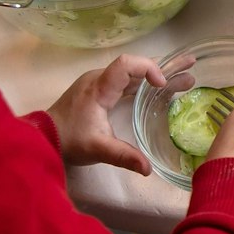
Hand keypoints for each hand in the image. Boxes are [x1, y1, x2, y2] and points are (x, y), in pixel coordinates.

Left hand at [44, 52, 192, 174]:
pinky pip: (125, 82)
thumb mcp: (98, 149)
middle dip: (164, 68)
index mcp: (99, 88)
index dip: (148, 68)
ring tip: (185, 79)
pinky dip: (145, 84)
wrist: (42, 138)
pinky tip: (161, 90)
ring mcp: (98, 84)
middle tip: (191, 66)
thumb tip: (148, 169)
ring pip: (132, 73)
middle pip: (135, 66)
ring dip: (157, 76)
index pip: (126, 64)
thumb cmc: (69, 140)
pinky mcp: (98, 91)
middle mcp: (99, 79)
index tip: (161, 85)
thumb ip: (123, 157)